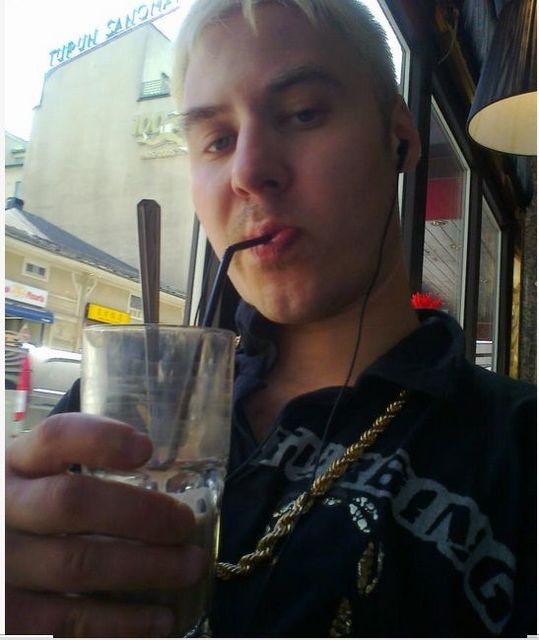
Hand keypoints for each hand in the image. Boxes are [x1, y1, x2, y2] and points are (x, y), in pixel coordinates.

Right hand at [6, 413, 208, 636]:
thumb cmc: (20, 516)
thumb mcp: (32, 478)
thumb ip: (73, 464)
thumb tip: (150, 461)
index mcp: (14, 465)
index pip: (54, 438)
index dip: (101, 439)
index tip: (147, 449)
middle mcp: (0, 509)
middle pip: (72, 502)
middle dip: (139, 512)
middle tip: (185, 523)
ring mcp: (0, 566)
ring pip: (77, 565)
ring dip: (145, 568)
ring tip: (191, 567)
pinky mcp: (5, 619)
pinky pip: (69, 620)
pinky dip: (122, 622)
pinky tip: (161, 619)